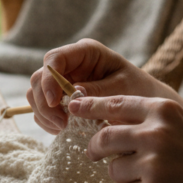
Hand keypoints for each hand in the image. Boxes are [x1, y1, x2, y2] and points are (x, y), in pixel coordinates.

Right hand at [26, 39, 175, 134]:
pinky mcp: (60, 99)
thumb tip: (72, 97)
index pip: (54, 60)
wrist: (147, 108)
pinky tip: (62, 129)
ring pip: (35, 94)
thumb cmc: (140, 93)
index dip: (49, 81)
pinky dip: (47, 121)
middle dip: (45, 102)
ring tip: (63, 128)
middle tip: (61, 123)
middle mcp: (70, 64)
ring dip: (44, 114)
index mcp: (85, 53)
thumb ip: (97, 92)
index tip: (55, 103)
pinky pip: (42, 109)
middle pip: (39, 78)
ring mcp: (62, 82)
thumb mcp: (122, 91)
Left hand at [69, 94, 182, 182]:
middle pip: (104, 138)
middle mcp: (156, 133)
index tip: (72, 107)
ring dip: (125, 177)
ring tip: (153, 178)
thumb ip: (148, 121)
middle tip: (94, 154)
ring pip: (114, 169)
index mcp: (163, 111)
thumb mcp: (182, 125)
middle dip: (95, 148)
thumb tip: (104, 122)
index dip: (89, 106)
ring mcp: (153, 163)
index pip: (114, 104)